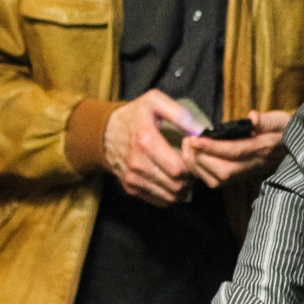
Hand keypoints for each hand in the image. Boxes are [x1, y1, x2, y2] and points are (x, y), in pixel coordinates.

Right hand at [101, 90, 194, 204]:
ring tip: (186, 175)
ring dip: (183, 189)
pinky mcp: (131, 188)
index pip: (178, 168)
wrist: (105, 133)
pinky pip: (159, 201)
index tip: (195, 157)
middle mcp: (137, 164)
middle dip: (191, 179)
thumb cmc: (134, 116)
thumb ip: (178, 112)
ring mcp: (133, 178)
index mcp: (146, 141)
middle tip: (195, 168)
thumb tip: (198, 130)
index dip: (193, 166)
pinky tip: (174, 182)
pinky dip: (171, 195)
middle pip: (176, 185)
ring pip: (169, 196)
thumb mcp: (154, 101)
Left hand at [184, 109, 290, 187]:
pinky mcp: (240, 178)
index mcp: (264, 148)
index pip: (235, 151)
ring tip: (187, 151)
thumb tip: (252, 117)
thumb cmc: (285, 130)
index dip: (213, 146)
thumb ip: (267, 119)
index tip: (195, 138)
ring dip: (199, 167)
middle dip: (201, 158)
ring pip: (219, 179)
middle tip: (187, 142)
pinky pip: (217, 182)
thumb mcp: (281, 119)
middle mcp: (254, 165)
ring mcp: (246, 174)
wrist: (294, 149)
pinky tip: (194, 160)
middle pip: (224, 170)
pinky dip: (202, 173)